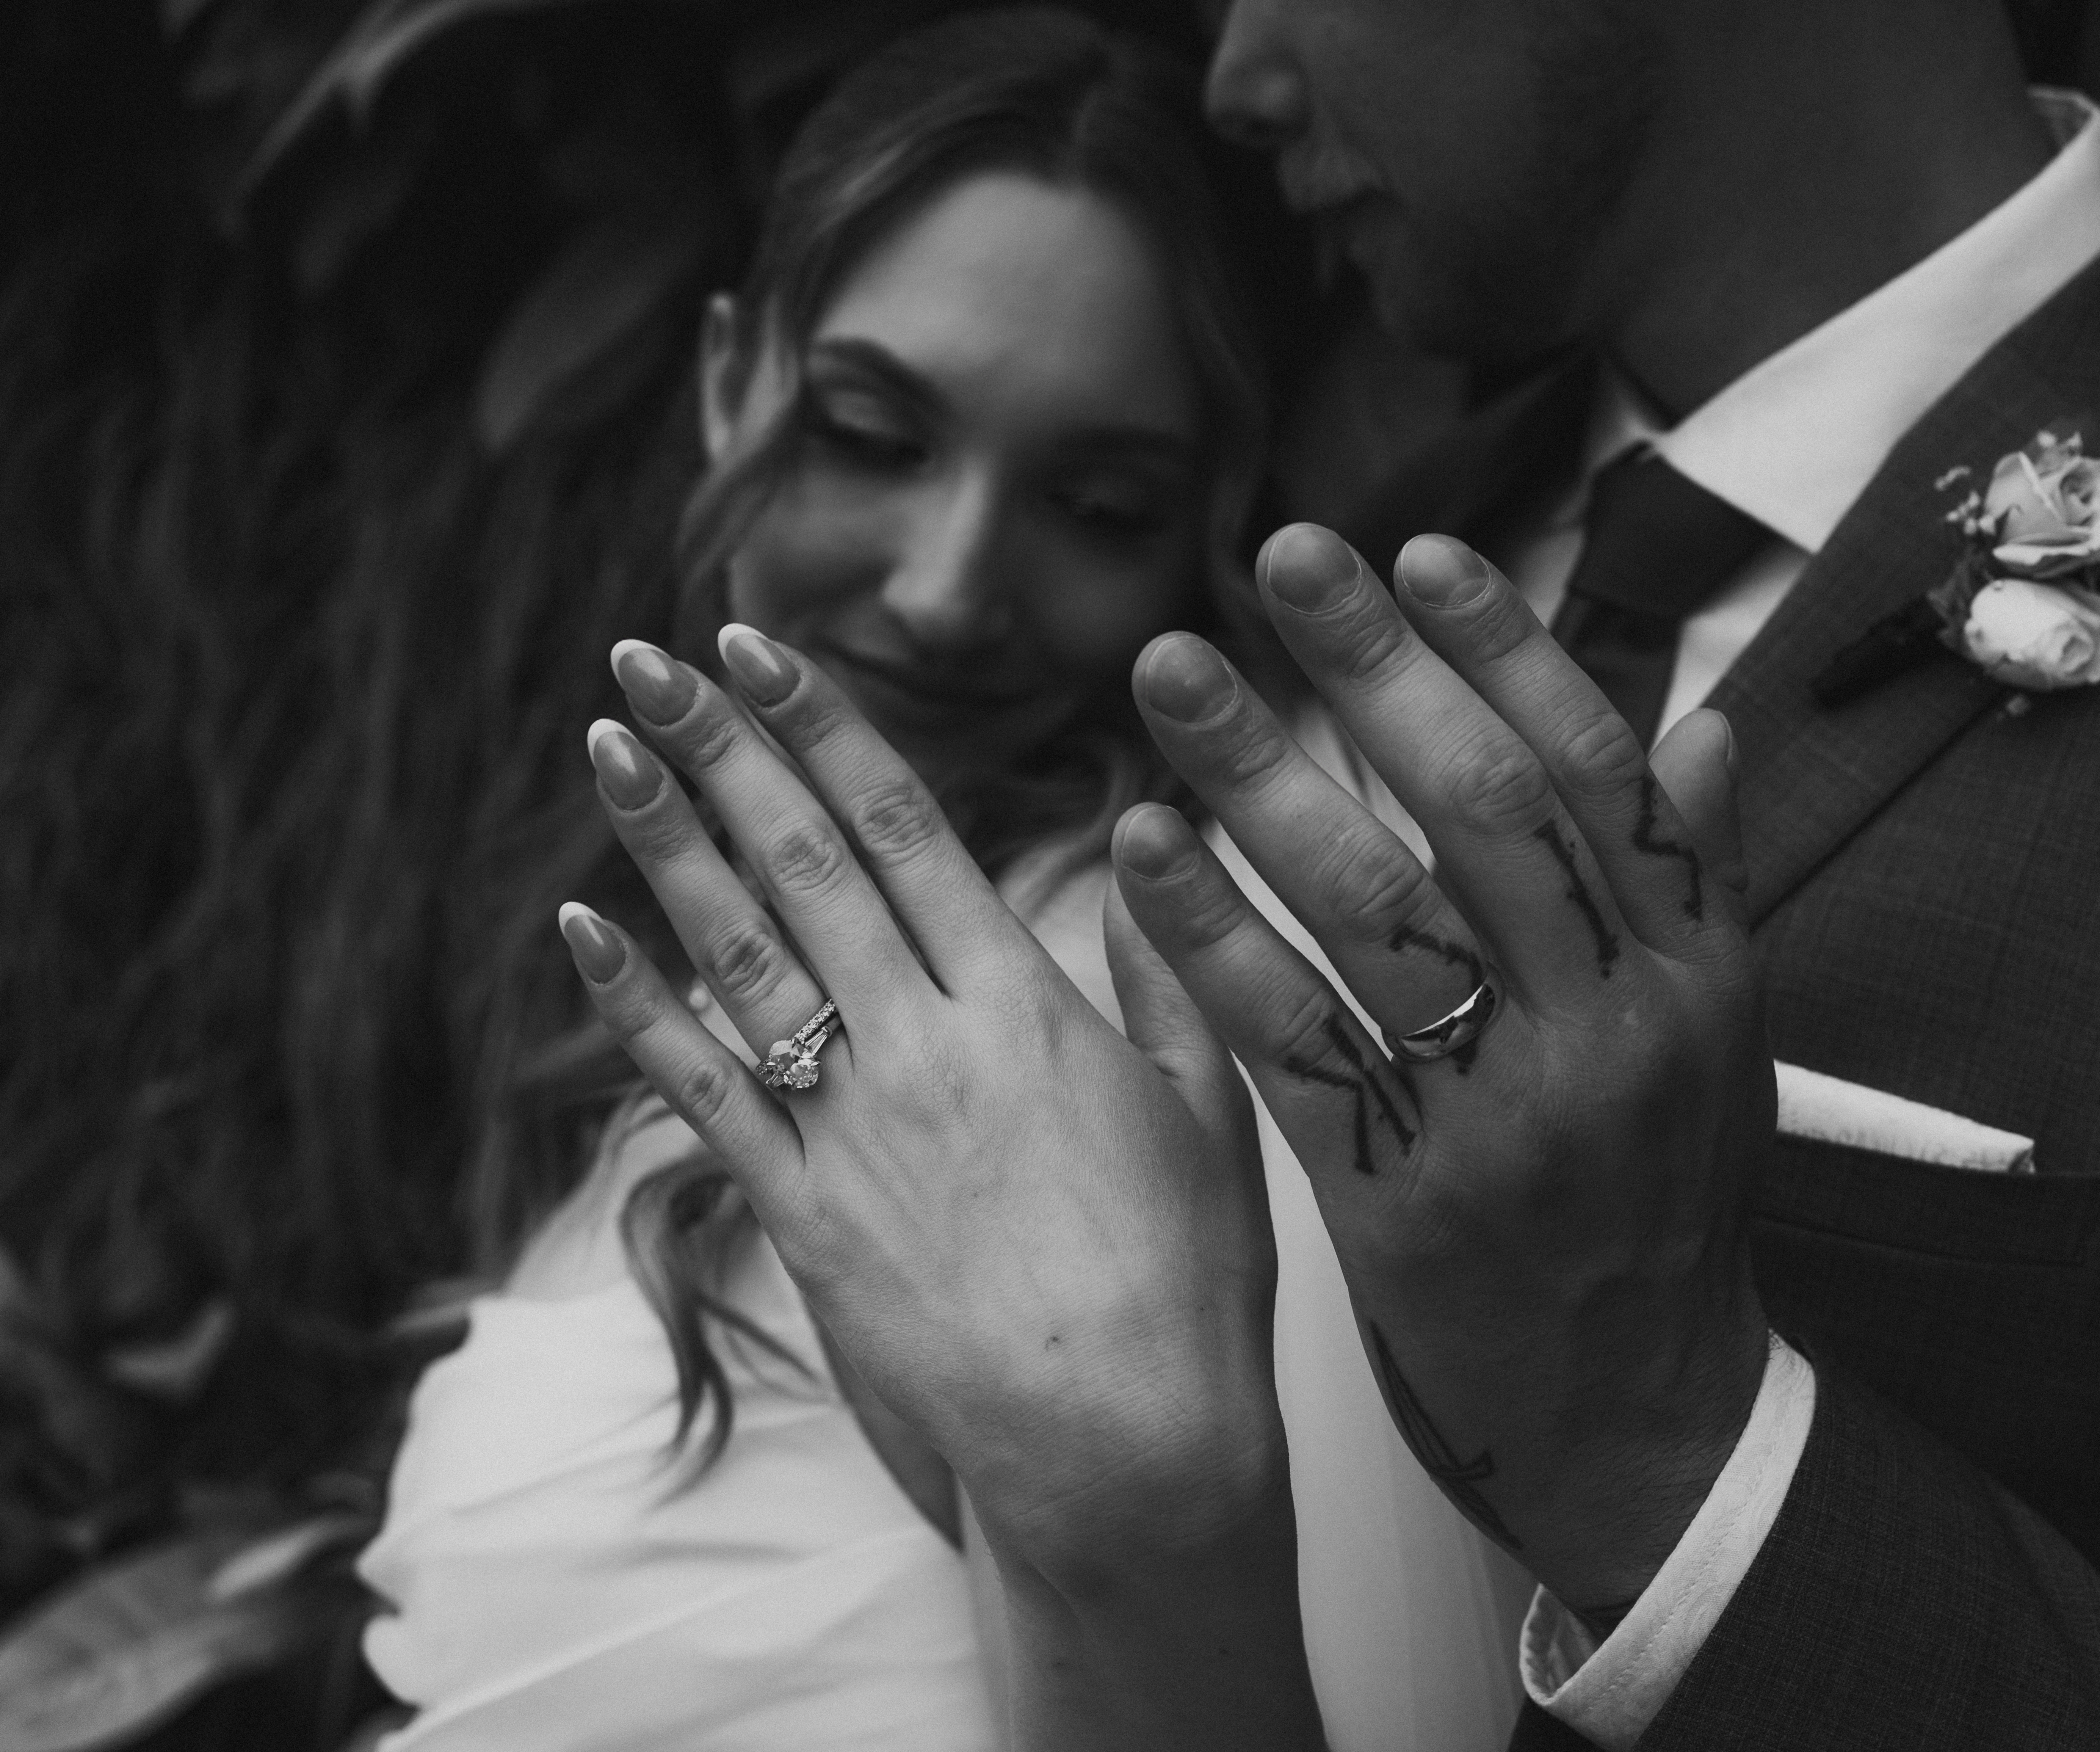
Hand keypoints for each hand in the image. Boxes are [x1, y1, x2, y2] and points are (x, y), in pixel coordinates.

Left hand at [557, 628, 1321, 1746]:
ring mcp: (852, 1131)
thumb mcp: (1211, 1108)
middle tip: (648, 657)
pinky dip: (634, 1007)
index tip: (760, 651)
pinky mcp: (802, 1217)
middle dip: (723, 749)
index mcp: (1025, 1007)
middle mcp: (925, 1047)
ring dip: (665, 844)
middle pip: (804, 866)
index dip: (823, 728)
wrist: (1121, 1445)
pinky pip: (698, 1093)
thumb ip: (1167, 972)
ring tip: (607, 747)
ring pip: (738, 956)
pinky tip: (581, 929)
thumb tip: (1148, 849)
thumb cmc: (1187, 1284)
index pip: (903, 828)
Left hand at [1115, 525, 1772, 1618]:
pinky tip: (1142, 850)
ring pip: (1376, 909)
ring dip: (1262, 776)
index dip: (1505, 650)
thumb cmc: (1659, 1201)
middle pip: (1483, 812)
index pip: (1595, 772)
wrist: (1630, 1406)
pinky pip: (1292, 1040)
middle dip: (1380, 670)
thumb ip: (1704, 879)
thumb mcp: (1722, 1037)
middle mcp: (1611, 1024)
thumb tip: (1703, 724)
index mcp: (1694, 969)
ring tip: (1171, 673)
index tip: (1416, 549)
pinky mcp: (1400, 1194)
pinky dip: (1212, 937)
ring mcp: (1506, 1112)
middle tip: (1283, 557)